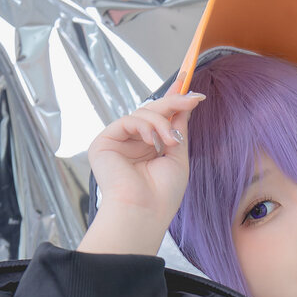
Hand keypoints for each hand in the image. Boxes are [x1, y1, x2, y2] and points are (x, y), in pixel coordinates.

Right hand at [80, 88, 204, 256]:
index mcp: (147, 150)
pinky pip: (128, 120)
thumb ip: (178, 129)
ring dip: (162, 122)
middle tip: (192, 99)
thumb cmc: (162, 195)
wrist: (144, 212)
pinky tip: (154, 141)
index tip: (187, 85)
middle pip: (151, 112)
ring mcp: (117, 142)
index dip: (172, 101)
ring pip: (142, 113)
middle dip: (173, 103)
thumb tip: (185, 103)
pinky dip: (145, 126)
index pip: (158, 119)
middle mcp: (131, 144)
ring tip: (171, 141)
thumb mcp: (178, 156)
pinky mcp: (103, 142)